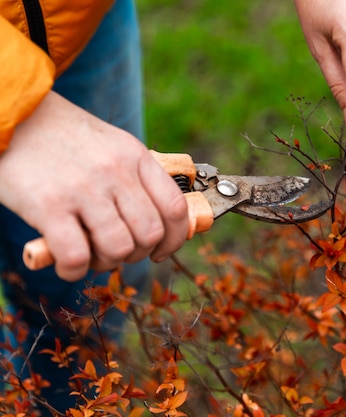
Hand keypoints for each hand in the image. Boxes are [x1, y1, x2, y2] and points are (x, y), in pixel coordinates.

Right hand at [0, 91, 188, 280]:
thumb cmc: (61, 137)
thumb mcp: (111, 145)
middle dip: (136, 254)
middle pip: (150, 234)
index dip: (174, 239)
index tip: (160, 251)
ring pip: (119, 249)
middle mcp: (116, 171)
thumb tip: (156, 226)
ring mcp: (84, 188)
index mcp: (135, 156)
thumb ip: (135, 178)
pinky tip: (65, 264)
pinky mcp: (49, 206)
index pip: (175, 208)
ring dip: (106, 263)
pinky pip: (77, 257)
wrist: (11, 115)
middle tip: (114, 251)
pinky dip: (74, 271)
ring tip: (89, 255)